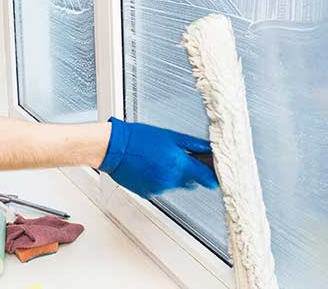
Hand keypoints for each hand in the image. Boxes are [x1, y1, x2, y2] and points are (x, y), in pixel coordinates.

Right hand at [98, 117, 217, 198]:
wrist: (113, 148)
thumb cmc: (137, 138)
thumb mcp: (169, 135)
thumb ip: (193, 144)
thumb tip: (210, 148)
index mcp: (178, 163)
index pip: (208, 179)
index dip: (213, 177)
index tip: (214, 174)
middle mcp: (170, 179)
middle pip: (191, 182)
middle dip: (188, 172)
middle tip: (178, 158)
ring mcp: (159, 188)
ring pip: (175, 185)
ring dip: (171, 175)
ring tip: (157, 160)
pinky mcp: (148, 193)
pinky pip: (160, 188)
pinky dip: (158, 180)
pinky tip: (149, 167)